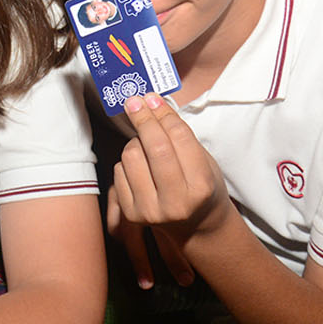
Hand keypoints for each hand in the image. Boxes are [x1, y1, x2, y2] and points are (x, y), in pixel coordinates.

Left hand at [107, 93, 230, 287]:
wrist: (196, 226)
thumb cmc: (201, 187)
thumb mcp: (203, 161)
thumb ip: (180, 135)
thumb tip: (152, 102)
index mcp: (201, 186)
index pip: (179, 139)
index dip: (163, 113)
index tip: (152, 97)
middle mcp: (176, 202)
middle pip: (154, 147)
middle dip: (143, 118)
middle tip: (135, 100)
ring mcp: (151, 211)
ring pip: (131, 155)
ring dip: (136, 141)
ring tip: (148, 146)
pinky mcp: (132, 214)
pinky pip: (120, 171)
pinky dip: (128, 161)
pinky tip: (141, 166)